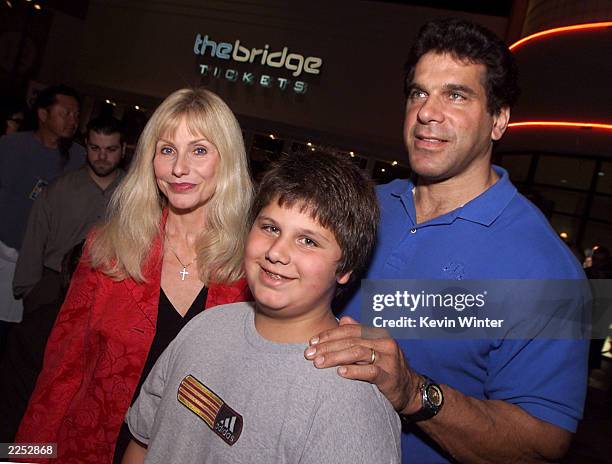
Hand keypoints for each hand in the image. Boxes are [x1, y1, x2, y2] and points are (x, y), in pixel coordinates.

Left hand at [304, 316, 421, 413]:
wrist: (409, 390)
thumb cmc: (386, 367)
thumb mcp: (374, 348)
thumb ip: (358, 334)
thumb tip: (342, 319)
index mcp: (377, 334)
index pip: (349, 329)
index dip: (329, 335)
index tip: (312, 342)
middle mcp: (384, 343)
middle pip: (351, 341)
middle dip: (327, 347)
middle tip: (309, 354)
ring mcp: (388, 359)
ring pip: (358, 353)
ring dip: (335, 357)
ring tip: (319, 363)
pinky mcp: (390, 376)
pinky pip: (370, 371)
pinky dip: (354, 371)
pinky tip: (340, 372)